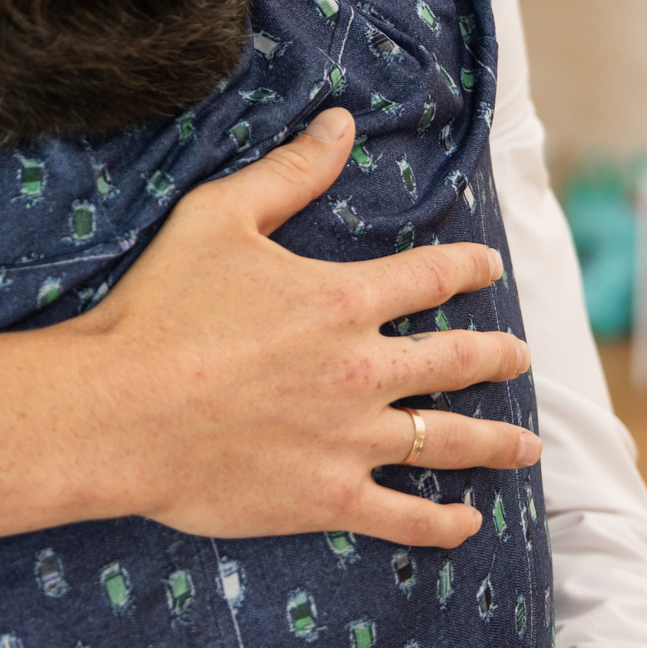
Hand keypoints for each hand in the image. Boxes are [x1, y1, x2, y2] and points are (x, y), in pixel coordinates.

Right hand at [68, 108, 538, 549]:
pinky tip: (467, 524)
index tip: (489, 266)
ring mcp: (351, 439)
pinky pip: (405, 518)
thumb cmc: (160, 310)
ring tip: (526, 447)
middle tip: (520, 356)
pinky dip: (443, 525)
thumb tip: (340, 122)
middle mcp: (364, 369)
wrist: (119, 411)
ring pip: (448, 441)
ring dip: (495, 442)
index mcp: (343, 300)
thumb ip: (289, 172)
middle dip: (497, 356)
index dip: (467, 267)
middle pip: (456, 360)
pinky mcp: (328, 498)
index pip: (430, 276)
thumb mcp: (218, 217)